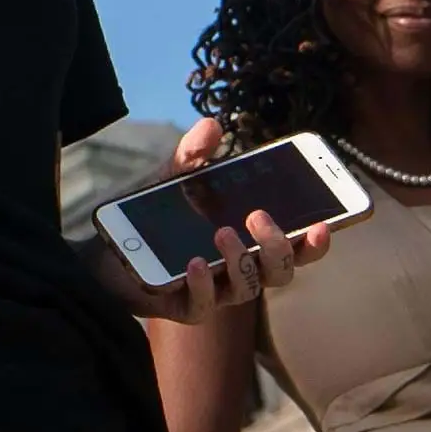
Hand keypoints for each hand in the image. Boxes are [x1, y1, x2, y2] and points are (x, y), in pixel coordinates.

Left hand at [129, 118, 332, 324]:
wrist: (107, 248)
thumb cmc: (153, 216)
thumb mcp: (172, 180)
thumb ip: (193, 156)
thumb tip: (212, 124)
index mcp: (246, 243)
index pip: (293, 249)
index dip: (313, 244)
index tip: (323, 225)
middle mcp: (238, 270)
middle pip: (279, 271)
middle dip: (277, 246)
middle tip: (258, 216)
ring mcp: (214, 291)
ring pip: (247, 289)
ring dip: (240, 260)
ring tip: (222, 232)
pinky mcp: (184, 306)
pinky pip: (203, 305)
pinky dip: (203, 284)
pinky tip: (195, 262)